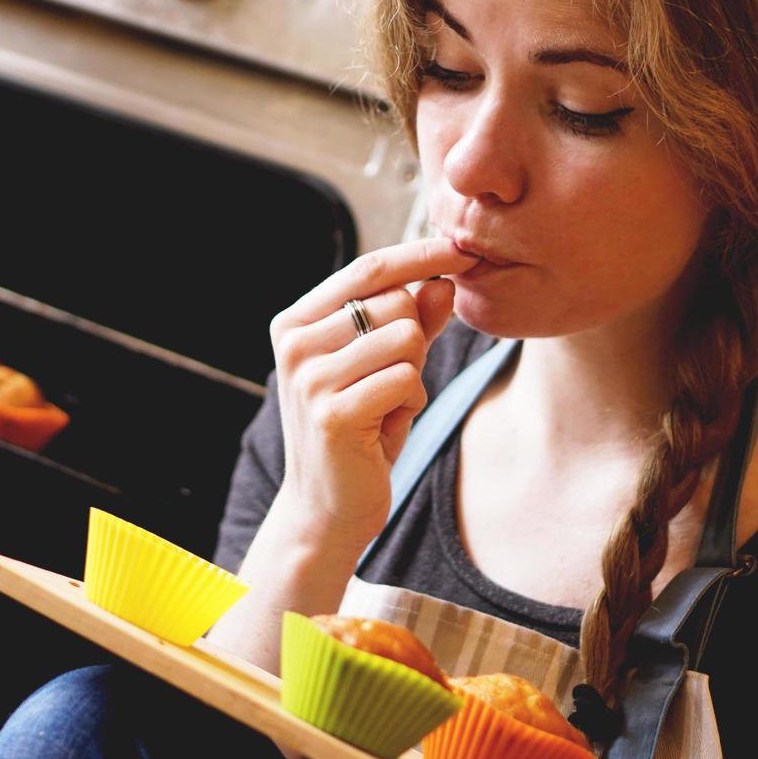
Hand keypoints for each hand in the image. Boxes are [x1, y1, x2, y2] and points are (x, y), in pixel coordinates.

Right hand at [267, 237, 476, 552]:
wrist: (326, 507)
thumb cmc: (358, 430)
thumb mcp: (385, 366)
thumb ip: (413, 322)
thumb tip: (443, 281)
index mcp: (296, 322)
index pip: (367, 270)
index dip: (419, 255)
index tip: (462, 251)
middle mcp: (295, 343)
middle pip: (394, 301)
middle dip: (415, 338)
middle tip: (391, 380)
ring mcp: (310, 378)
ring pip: (405, 337)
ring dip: (413, 373)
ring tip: (386, 404)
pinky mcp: (333, 413)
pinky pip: (406, 379)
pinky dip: (410, 402)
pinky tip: (385, 427)